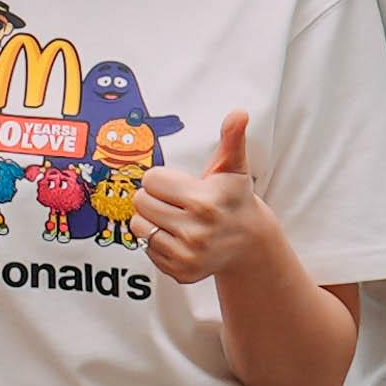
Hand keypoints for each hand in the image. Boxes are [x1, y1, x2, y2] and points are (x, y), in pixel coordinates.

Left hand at [132, 113, 278, 287]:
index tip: (181, 185)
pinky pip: (145, 248)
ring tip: (175, 218)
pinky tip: (178, 237)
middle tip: (177, 202)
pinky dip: (156, 240)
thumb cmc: (234, 199)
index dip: (162, 179)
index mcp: (204, 202)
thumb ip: (231, 139)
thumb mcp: (233, 168)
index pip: (150, 180)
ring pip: (138, 226)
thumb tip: (239, 113)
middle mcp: (196, 232)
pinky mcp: (181, 272)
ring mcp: (187, 255)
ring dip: (151, 219)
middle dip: (155, 198)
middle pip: (141, 202)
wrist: (248, 242)